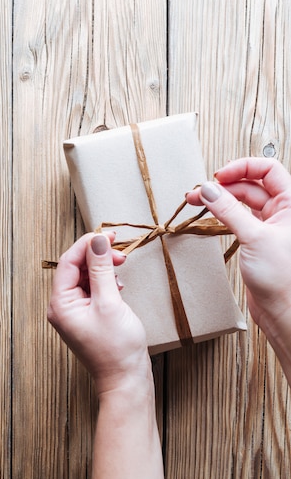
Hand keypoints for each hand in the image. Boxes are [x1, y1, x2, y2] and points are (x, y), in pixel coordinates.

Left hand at [47, 232, 152, 395]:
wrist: (126, 381)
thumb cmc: (117, 348)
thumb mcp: (109, 302)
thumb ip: (101, 269)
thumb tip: (98, 240)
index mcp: (60, 303)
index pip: (68, 261)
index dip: (87, 244)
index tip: (108, 234)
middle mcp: (63, 307)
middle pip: (76, 267)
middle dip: (97, 256)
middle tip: (120, 252)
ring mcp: (75, 313)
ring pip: (85, 277)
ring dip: (103, 267)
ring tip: (121, 267)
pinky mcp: (88, 317)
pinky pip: (92, 289)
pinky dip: (105, 281)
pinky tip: (119, 285)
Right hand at [186, 158, 290, 371]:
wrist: (283, 311)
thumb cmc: (283, 277)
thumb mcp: (254, 237)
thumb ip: (229, 210)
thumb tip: (208, 189)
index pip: (268, 169)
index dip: (243, 167)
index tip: (219, 176)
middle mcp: (282, 211)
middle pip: (250, 185)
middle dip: (223, 185)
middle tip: (199, 192)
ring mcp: (268, 226)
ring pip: (241, 201)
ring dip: (219, 199)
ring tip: (196, 201)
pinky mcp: (256, 240)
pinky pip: (237, 218)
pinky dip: (221, 214)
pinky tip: (208, 215)